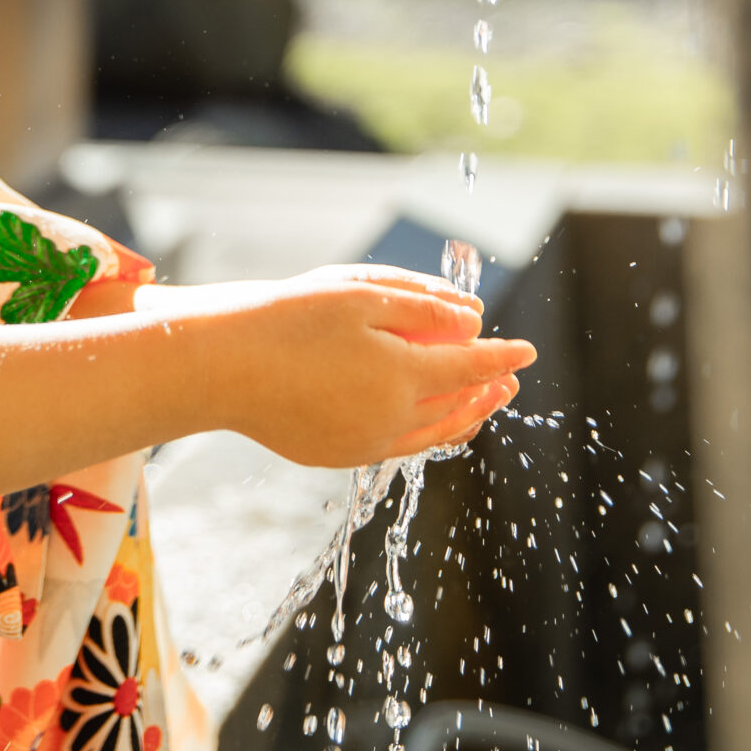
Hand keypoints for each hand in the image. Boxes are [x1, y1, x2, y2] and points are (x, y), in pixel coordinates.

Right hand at [141, 265, 535, 467]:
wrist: (222, 367)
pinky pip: (397, 446)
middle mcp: (390, 420)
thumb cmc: (288, 319)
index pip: (472, 367)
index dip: (503, 356)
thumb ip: (423, 306)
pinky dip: (425, 431)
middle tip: (510, 378)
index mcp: (401, 376)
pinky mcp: (337, 455)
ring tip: (480, 402)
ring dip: (463, 416)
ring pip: (431, 435)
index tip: (528, 349)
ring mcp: (363, 444)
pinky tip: (424, 417)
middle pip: (459, 408)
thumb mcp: (359, 295)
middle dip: (489, 391)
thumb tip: (473, 318)